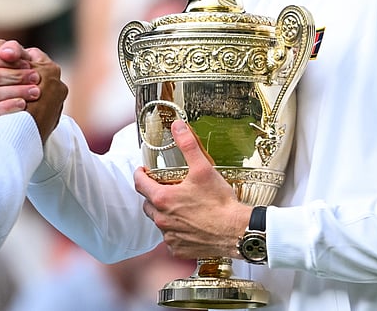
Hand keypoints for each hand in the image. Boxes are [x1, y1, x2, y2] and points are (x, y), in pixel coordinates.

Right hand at [0, 39, 65, 141]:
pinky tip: (22, 105)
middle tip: (36, 78)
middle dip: (16, 76)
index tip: (29, 65)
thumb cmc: (21, 82)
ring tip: (34, 92)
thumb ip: (14, 49)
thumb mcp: (21, 62)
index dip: (10, 61)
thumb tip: (6, 51)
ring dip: (15, 91)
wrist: (24, 116)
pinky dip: (6, 107)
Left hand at [135, 120, 252, 259]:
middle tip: (166, 187)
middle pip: (148, 203)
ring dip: (166, 213)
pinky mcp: (179, 249)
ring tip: (181, 206)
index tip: (143, 171)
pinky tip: (190, 225)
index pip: (139, 184)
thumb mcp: (203, 169)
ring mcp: (170, 236)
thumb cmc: (220, 202)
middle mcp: (161, 220)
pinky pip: (171, 238)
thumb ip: (188, 145)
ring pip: (159, 222)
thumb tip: (177, 126)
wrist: (237, 231)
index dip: (140, 175)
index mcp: (162, 199)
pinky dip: (176, 231)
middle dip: (154, 194)